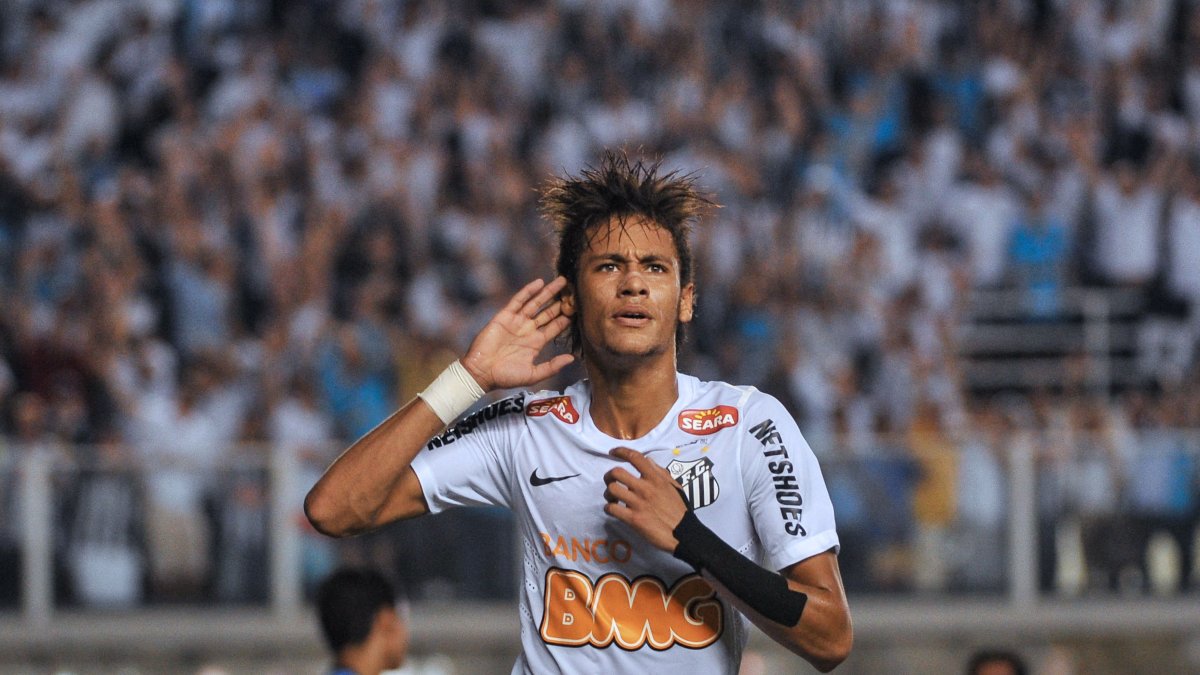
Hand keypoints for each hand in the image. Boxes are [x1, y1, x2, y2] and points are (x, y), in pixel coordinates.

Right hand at [461, 277, 574, 391]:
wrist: (481, 372)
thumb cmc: (506, 377)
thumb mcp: (533, 374)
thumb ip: (552, 366)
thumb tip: (572, 358)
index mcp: (536, 342)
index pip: (555, 326)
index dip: (567, 317)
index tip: (580, 308)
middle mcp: (528, 330)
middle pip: (549, 312)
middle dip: (561, 301)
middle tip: (574, 290)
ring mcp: (517, 322)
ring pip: (536, 303)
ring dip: (549, 292)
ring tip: (562, 281)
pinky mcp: (504, 316)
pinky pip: (518, 300)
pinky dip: (528, 291)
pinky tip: (540, 282)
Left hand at [603, 447, 688, 552]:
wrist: (683, 533)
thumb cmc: (680, 509)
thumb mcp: (674, 486)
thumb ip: (660, 472)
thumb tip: (647, 460)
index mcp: (655, 478)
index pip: (635, 457)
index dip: (621, 451)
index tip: (613, 452)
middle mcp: (645, 488)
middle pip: (616, 472)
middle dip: (609, 475)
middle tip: (611, 481)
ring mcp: (637, 503)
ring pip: (611, 489)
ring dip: (608, 493)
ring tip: (613, 498)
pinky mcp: (633, 519)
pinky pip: (611, 508)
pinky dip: (609, 508)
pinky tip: (614, 510)